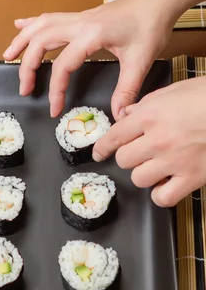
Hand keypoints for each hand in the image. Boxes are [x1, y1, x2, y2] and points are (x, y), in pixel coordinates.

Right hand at [3, 0, 173, 119]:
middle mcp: (79, 23)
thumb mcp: (140, 61)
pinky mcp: (80, 16)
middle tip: (24, 88)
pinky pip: (49, 18)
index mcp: (92, 34)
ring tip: (7, 57)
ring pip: (40, 26)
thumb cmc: (150, 25)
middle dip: (28, 66)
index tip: (55, 108)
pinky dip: (31, 22)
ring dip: (21, 41)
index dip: (55, 89)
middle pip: (41, 42)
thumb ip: (127, 90)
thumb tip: (119, 116)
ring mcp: (78, 17)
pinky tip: (19, 25)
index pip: (63, 65)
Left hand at [93, 77, 205, 206]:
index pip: (115, 135)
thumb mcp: (173, 91)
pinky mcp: (191, 178)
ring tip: (157, 166)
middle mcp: (157, 140)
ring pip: (139, 178)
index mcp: (150, 116)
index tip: (98, 152)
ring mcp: (174, 161)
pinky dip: (161, 194)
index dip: (102, 146)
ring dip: (144, 173)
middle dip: (128, 156)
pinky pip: (162, 197)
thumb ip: (146, 104)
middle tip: (140, 152)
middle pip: (123, 159)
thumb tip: (126, 115)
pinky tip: (167, 184)